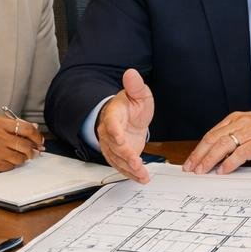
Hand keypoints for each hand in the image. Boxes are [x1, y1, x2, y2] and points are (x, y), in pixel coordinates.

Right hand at [0, 115, 44, 173]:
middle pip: (26, 144)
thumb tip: (34, 128)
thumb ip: (12, 126)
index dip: (37, 136)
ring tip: (16, 156)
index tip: (40, 141)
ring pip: (21, 157)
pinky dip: (11, 165)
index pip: (27, 128)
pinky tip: (3, 160)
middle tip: (34, 152)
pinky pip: (12, 166)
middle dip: (33, 150)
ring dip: (22, 159)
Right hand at [96, 68, 154, 183]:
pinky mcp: (118, 156)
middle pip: (113, 146)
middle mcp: (108, 132)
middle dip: (124, 155)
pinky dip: (131, 173)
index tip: (121, 139)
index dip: (115, 132)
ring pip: (117, 159)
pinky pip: (122, 166)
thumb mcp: (139, 94)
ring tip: (142, 174)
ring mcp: (112, 145)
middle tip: (136, 162)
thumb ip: (135, 86)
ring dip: (129, 168)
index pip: (111, 123)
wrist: (128, 117)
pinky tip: (142, 178)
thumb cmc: (132, 105)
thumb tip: (131, 73)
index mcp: (113, 115)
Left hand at [184, 111, 250, 173]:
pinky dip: (230, 162)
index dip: (199, 149)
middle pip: (214, 139)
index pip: (212, 134)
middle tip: (191, 168)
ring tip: (203, 170)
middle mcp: (241, 123)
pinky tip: (224, 170)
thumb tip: (218, 158)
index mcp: (237, 119)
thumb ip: (236, 140)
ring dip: (210, 159)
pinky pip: (241, 152)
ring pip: (224, 145)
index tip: (191, 161)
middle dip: (200, 155)